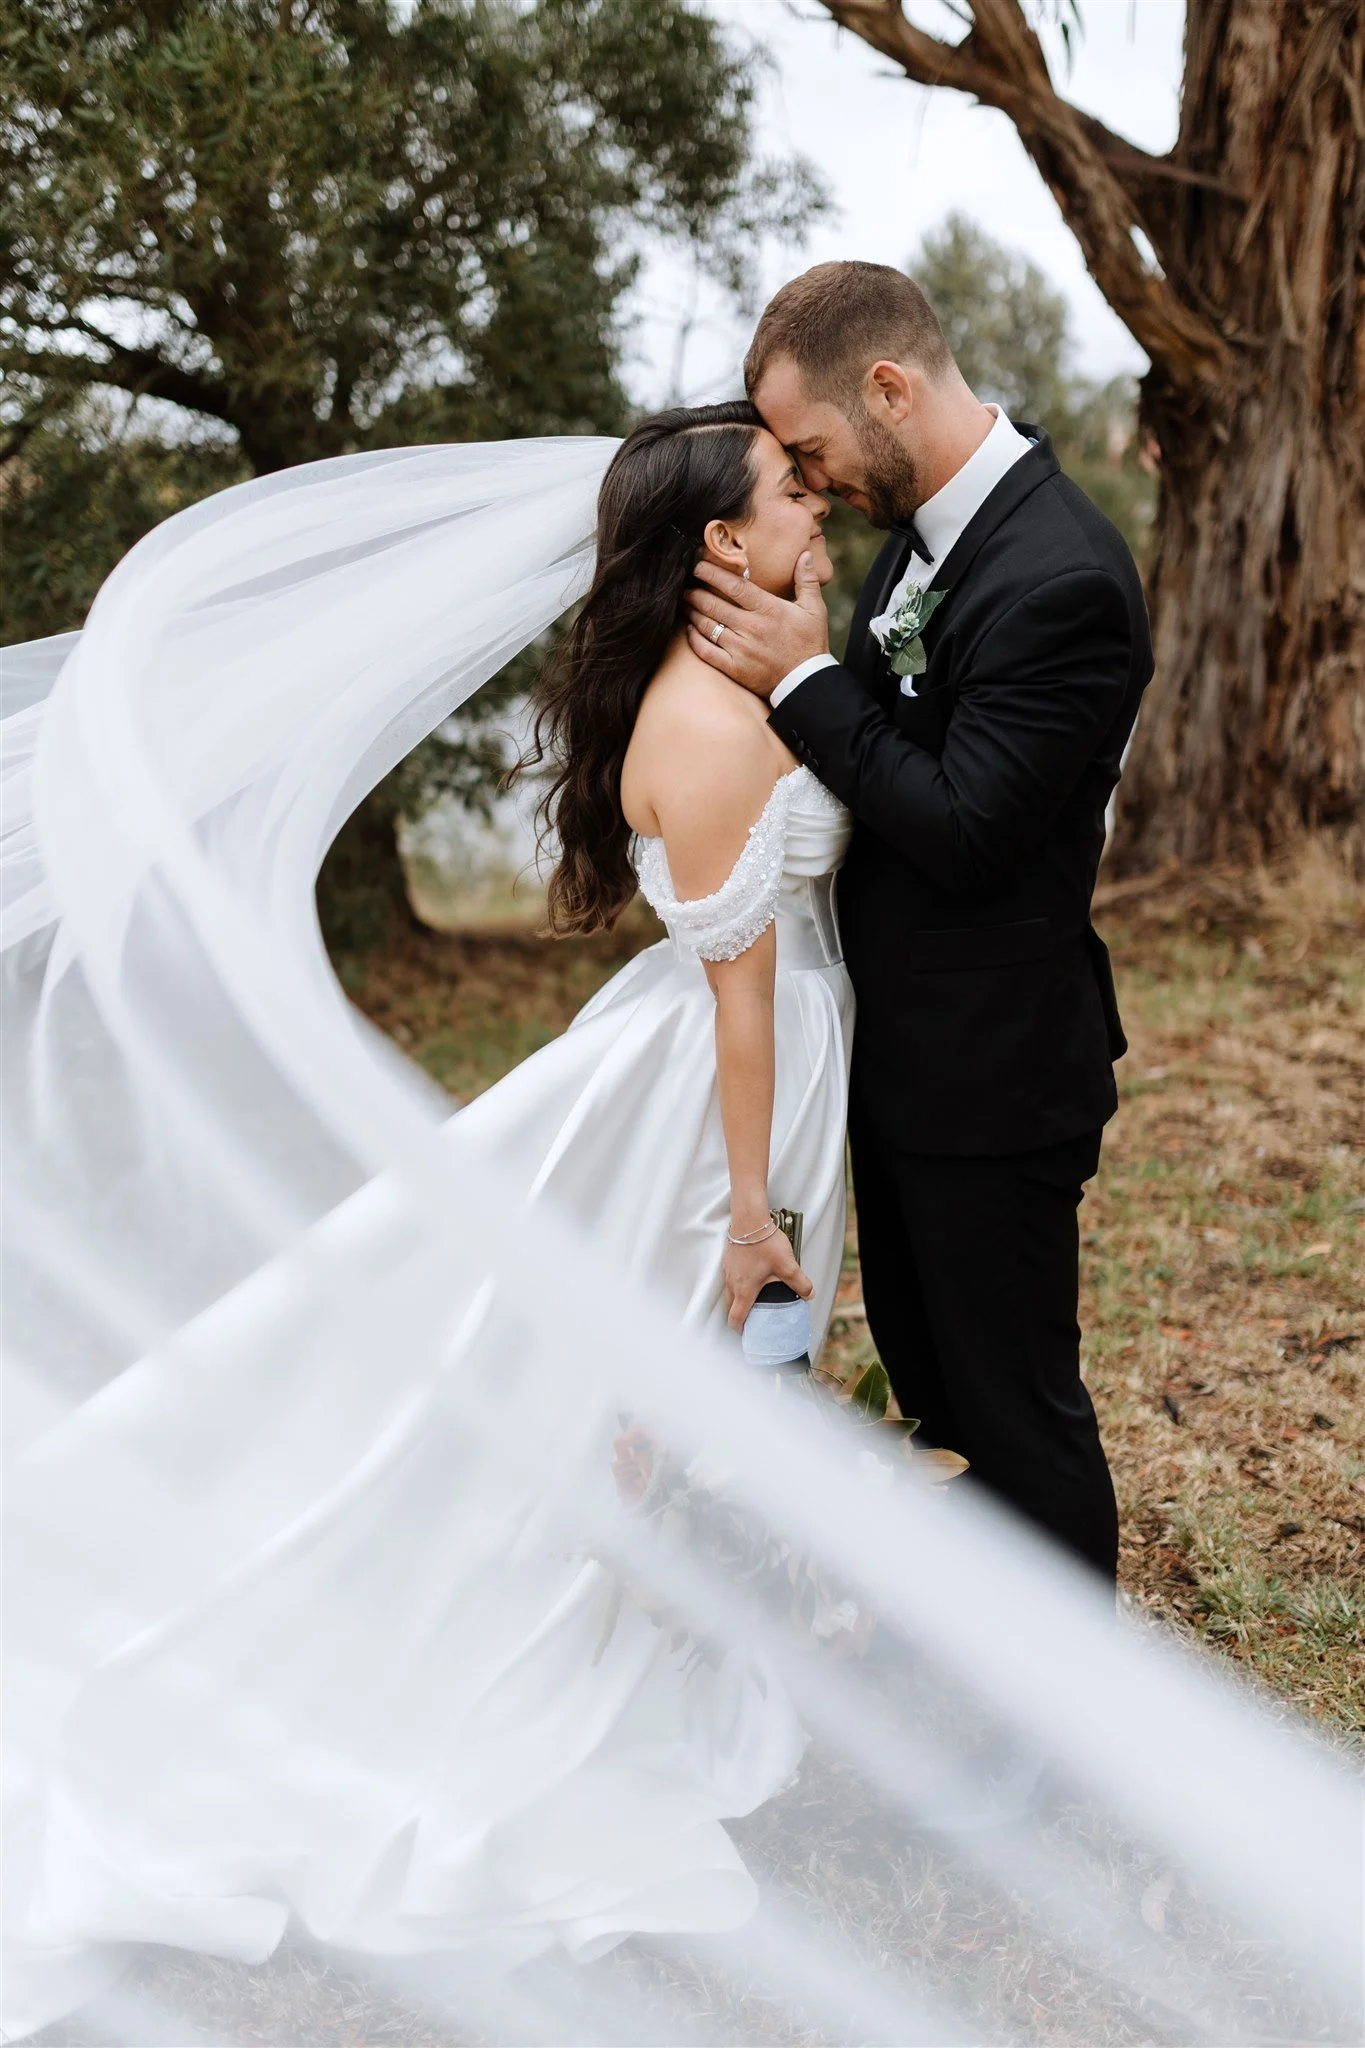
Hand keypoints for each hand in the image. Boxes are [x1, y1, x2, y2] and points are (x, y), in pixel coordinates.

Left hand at [686, 554, 828, 699]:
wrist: (806, 682)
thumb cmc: (810, 643)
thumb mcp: (815, 609)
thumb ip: (807, 580)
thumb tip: (803, 554)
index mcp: (769, 610)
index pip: (734, 587)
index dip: (712, 574)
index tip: (698, 566)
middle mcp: (751, 628)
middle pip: (714, 605)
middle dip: (695, 593)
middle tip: (685, 585)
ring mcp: (740, 650)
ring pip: (707, 626)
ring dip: (692, 612)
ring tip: (685, 603)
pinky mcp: (734, 669)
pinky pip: (706, 652)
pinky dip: (694, 639)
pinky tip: (690, 629)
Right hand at [723, 1228, 812, 1331]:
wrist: (749, 1219)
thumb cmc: (764, 1243)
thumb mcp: (787, 1265)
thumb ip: (799, 1282)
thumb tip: (809, 1294)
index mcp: (744, 1290)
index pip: (735, 1317)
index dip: (740, 1329)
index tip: (747, 1334)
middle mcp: (733, 1283)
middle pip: (730, 1307)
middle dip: (738, 1316)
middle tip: (752, 1319)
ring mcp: (728, 1271)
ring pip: (729, 1293)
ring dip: (737, 1300)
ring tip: (753, 1299)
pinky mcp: (729, 1261)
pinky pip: (730, 1279)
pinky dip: (737, 1285)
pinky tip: (751, 1277)